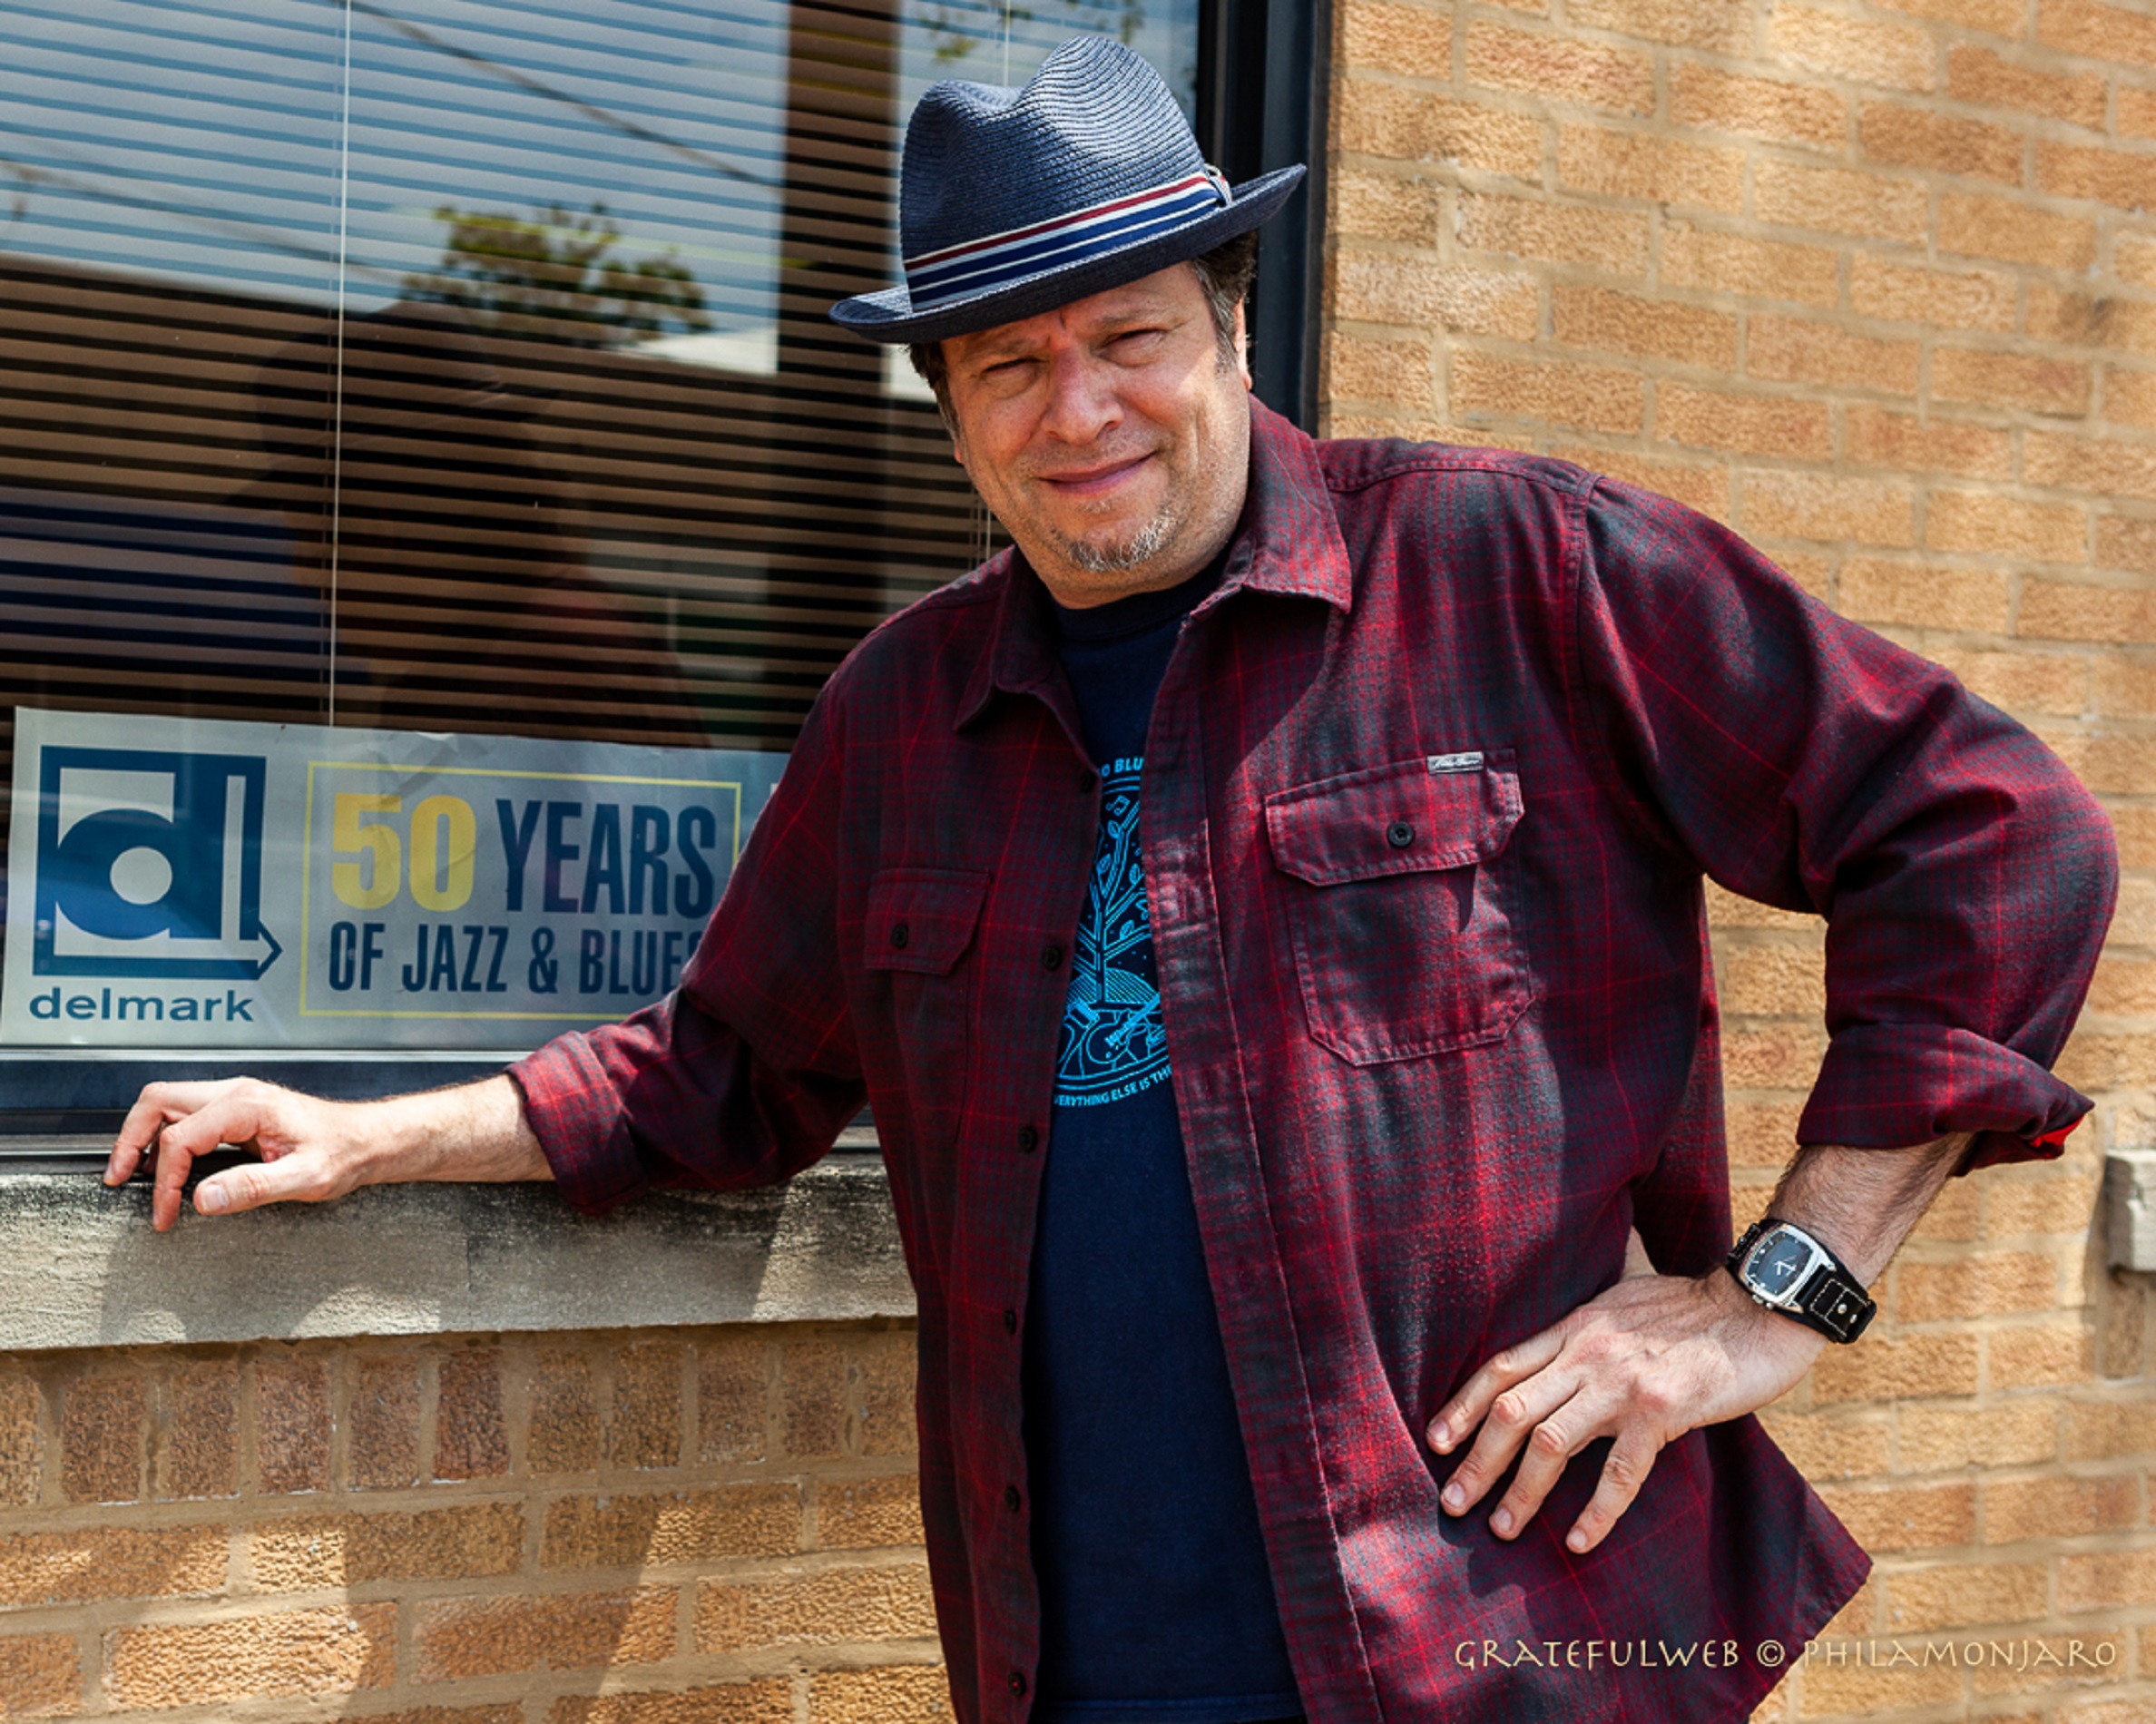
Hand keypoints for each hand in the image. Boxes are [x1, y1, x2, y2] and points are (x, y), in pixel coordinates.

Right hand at [105, 1072, 546, 1231]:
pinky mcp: (237, 1110)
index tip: (164, 1215)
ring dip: (142, 1135)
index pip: (179, 1138)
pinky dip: (163, 1136)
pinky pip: (185, 1114)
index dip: (163, 1180)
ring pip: (166, 1103)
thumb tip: (202, 1199)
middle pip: (157, 1100)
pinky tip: (163, 1165)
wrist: (370, 1140)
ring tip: (132, 1175)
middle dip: (130, 1139)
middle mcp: (236, 1093)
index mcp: (247, 1105)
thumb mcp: (306, 1178)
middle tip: (117, 1180)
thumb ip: (253, 1188)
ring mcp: (235, 1098)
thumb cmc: (345, 1154)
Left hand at [1426, 1237, 1821, 1555]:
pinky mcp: (1662, 1410)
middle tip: (1451, 1502)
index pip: (1502, 1367)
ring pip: (1551, 1441)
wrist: (1759, 1304)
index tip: (1436, 1441)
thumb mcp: (1623, 1305)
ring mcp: (1622, 1382)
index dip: (1463, 1405)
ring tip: (1501, 1529)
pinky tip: (1578, 1540)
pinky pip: (1619, 1471)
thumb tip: (1556, 1361)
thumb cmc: (1695, 1308)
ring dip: (1520, 1490)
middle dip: (1476, 1460)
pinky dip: (1596, 1511)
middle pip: (1511, 1409)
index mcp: (1575, 1327)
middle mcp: (1588, 1352)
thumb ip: (1586, 1333)